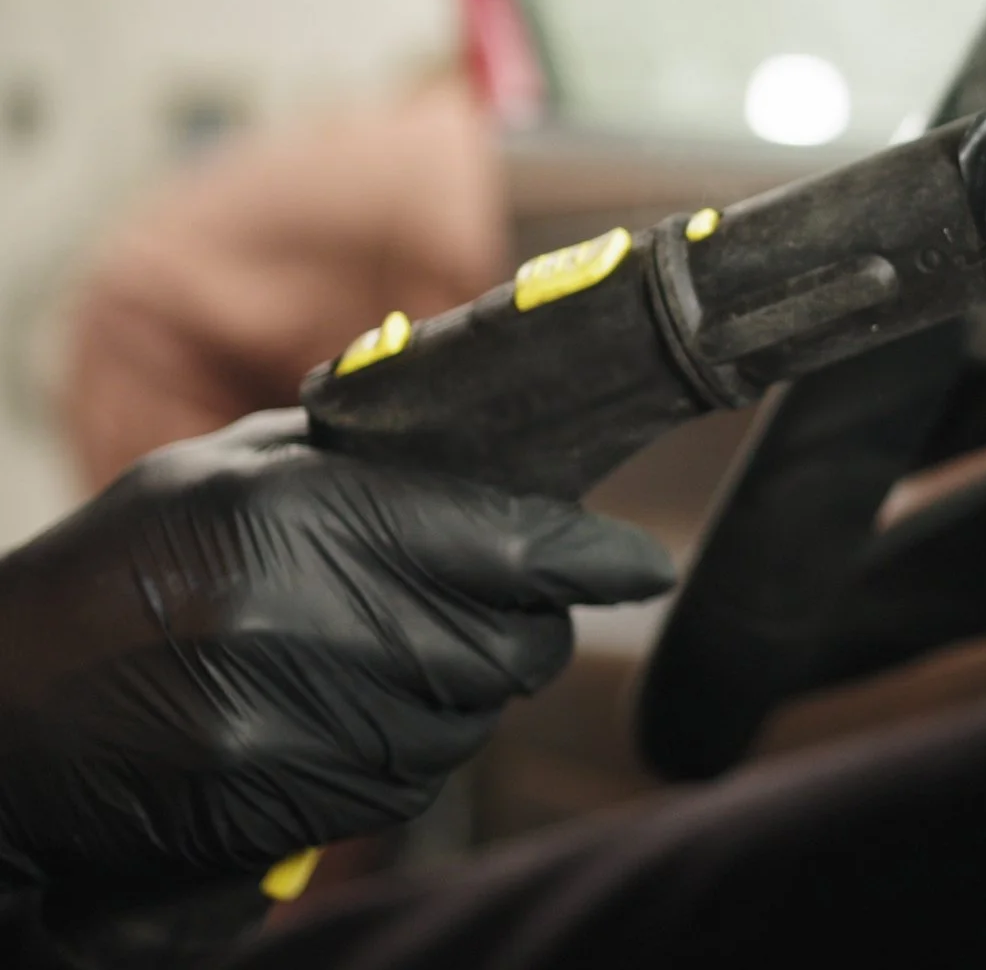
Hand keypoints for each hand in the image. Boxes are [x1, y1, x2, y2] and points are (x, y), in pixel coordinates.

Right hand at [0, 410, 674, 893]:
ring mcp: (295, 710)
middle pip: (509, 639)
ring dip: (444, 699)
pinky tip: (321, 725)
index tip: (639, 567)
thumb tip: (472, 431)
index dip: (587, 556)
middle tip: (459, 614)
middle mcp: (305, 607)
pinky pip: (406, 785)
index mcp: (298, 507)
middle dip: (509, 629)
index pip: (505, 538)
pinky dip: (391, 759)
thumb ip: (347, 458)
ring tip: (352, 667)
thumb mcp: (214, 476)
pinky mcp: (283, 793)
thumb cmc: (108, 581)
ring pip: (467, 718)